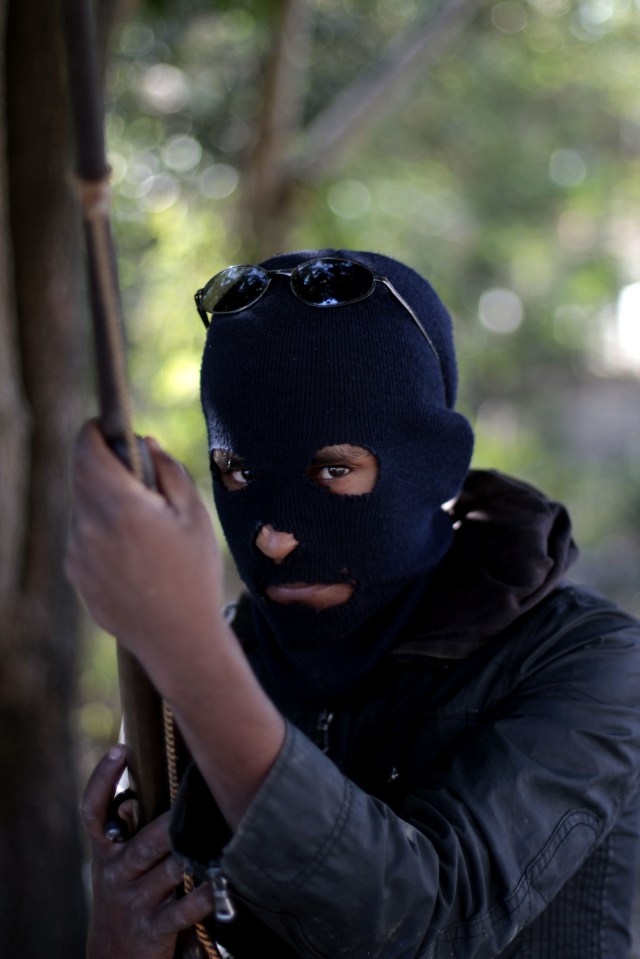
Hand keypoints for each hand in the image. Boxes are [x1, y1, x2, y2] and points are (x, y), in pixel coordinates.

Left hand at [66, 422, 225, 692]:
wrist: (178, 640)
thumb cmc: (194, 574)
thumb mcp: (194, 515)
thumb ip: (168, 470)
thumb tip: (145, 442)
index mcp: (118, 505)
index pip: (87, 449)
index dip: (95, 430)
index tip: (107, 425)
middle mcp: (87, 526)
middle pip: (83, 477)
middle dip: (104, 466)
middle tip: (136, 471)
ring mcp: (77, 553)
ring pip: (84, 508)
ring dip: (105, 501)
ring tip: (144, 522)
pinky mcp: (76, 575)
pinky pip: (84, 538)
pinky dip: (102, 531)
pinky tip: (136, 553)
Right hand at [81, 745, 216, 958]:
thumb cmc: (127, 896)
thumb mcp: (119, 864)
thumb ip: (133, 829)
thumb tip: (155, 779)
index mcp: (106, 853)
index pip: (94, 813)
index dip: (102, 780)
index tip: (120, 750)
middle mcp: (116, 874)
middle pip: (146, 841)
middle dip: (172, 822)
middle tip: (197, 797)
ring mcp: (134, 901)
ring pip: (168, 869)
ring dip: (193, 853)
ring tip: (218, 833)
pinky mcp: (153, 928)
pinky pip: (184, 908)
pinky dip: (205, 894)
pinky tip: (222, 880)